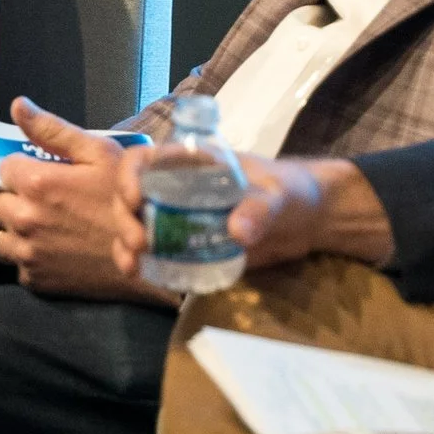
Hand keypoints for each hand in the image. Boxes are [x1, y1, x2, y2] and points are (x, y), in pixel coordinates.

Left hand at [0, 100, 173, 301]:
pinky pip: (18, 265)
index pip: (3, 169)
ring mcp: (29, 254)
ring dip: (17, 232)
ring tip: (50, 228)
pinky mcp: (36, 281)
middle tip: (49, 202)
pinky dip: (32, 258)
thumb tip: (18, 106)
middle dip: (16, 200)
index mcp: (37, 184)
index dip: (24, 169)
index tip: (46, 176)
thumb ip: (52, 130)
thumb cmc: (131, 201)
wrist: (152, 255)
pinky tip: (59, 250)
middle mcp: (25, 220)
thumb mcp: (100, 153)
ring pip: (1, 238)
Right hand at [113, 149, 381, 280]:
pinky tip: (141, 274)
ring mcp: (179, 218)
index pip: (145, 158)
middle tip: (140, 243)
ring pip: (137, 225)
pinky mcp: (188, 246)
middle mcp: (176, 188)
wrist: (308, 222)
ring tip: (132, 266)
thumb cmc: (292, 191)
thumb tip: (238, 233)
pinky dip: (142, 263)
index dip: (129, 175)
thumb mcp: (279, 196)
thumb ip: (260, 210)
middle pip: (131, 196)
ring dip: (125, 244)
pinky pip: (155, 253)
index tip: (135, 199)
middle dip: (125, 219)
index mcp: (192, 163)